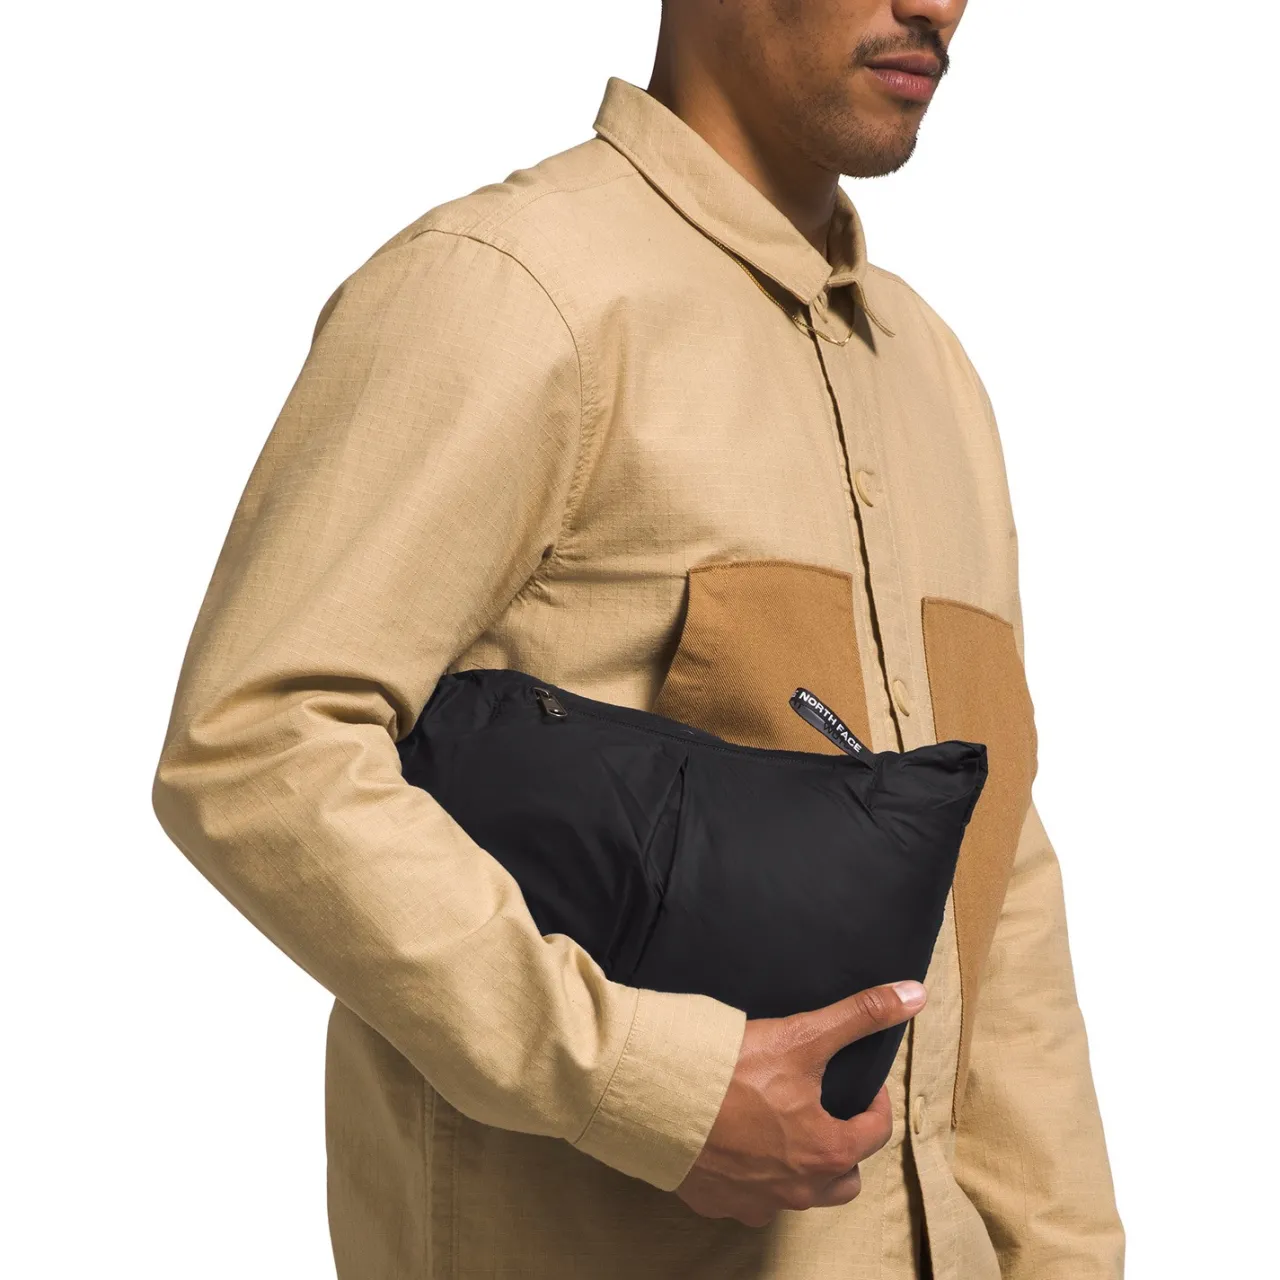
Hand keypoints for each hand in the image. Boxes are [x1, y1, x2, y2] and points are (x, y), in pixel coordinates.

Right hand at [675, 980, 926, 1226]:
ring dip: (803, 1167)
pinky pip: (749, 1198)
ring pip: (799, 1195)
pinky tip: (738, 1142)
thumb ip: (861, 1015)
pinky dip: (753, 1176)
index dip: (873, 1101)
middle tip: (825, 1108)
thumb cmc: (733, 1070)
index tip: (859, 1081)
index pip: (876, 1132)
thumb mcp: (804, 1035)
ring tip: (784, 1127)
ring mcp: (756, 1202)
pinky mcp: (716, 1202)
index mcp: (827, 1152)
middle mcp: (798, 1189)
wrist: (659, 1095)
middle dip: (845, 1145)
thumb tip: (915, 995)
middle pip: (844, 1178)